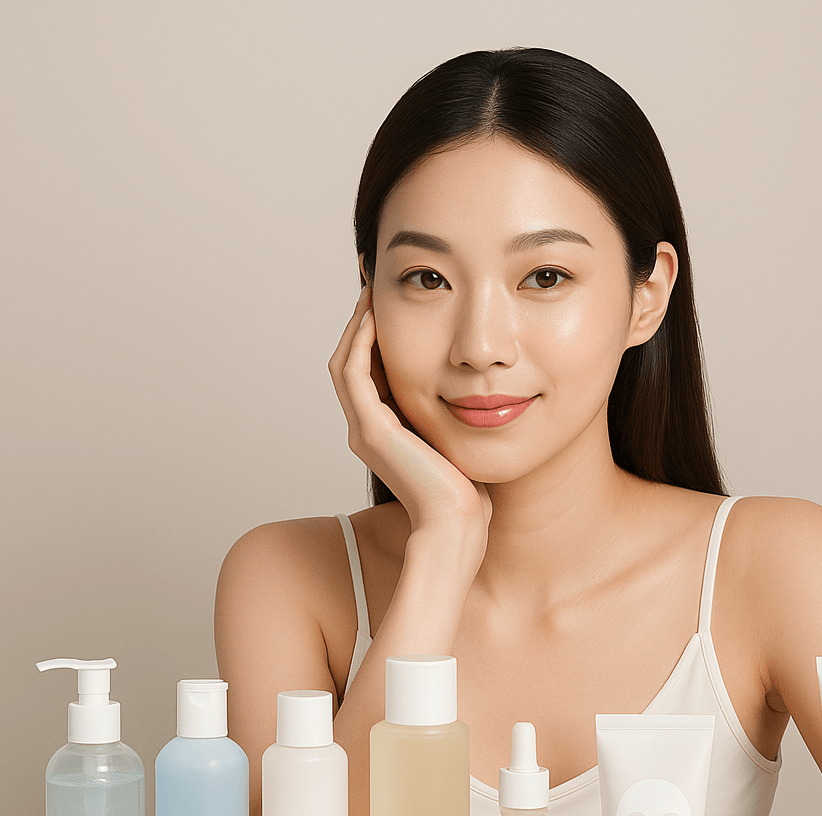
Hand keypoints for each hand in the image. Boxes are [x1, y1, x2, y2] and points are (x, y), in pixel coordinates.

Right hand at [328, 287, 491, 544]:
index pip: (368, 372)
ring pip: (344, 363)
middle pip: (350, 362)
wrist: (458, 523)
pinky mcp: (372, 432)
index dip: (374, 336)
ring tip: (371, 292)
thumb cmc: (467, 490)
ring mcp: (365, 431)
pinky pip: (353, 375)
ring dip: (356, 326)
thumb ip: (455, 410)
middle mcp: (366, 430)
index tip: (389, 302)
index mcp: (383, 431)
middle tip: (372, 285)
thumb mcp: (458, 436)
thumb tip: (477, 383)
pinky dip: (360, 343)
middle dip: (361, 323)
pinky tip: (374, 318)